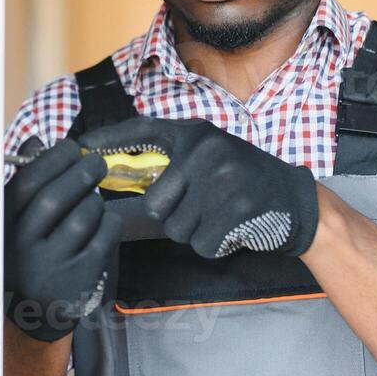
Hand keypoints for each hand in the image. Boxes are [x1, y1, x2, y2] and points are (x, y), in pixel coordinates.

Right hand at [4, 137, 123, 341]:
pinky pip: (105, 236)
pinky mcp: (82, 278)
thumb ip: (24, 180)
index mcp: (4, 228)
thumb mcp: (14, 220)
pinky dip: (110, 221)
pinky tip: (103, 220)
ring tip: (93, 198)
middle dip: (80, 171)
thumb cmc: (26, 250)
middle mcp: (23, 248)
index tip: (69, 148)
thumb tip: (37, 143)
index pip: (27, 184)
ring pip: (84, 216)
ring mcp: (53, 265)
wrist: (35, 310)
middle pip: (55, 198)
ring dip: (95, 198)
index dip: (52, 159)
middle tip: (95, 161)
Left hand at [76, 116, 318, 258]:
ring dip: (195, 231)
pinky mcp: (238, 208)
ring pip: (178, 227)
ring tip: (220, 215)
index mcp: (194, 134)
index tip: (79, 149)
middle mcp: (205, 150)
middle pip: (156, 203)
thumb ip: (167, 171)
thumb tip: (115, 192)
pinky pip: (202, 243)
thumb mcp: (207, 162)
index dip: (107, 140)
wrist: (297, 201)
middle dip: (172, 217)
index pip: (140, 130)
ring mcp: (223, 178)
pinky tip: (232, 228)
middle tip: (200, 209)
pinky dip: (214, 245)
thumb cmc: (241, 183)